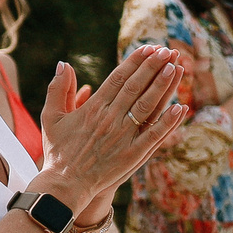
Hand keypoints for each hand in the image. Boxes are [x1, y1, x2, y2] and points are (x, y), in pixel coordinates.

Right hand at [35, 45, 189, 208]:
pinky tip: (181, 108)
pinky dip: (168, 122)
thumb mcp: (51, 117)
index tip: (149, 48)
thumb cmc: (58, 150)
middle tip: (168, 51)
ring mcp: (123, 137)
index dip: (135, 62)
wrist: (64, 184)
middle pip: (135, 88)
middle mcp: (109, 119)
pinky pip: (154, 135)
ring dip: (163, 86)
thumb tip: (63, 63)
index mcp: (92, 108)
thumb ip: (58, 89)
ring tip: (176, 68)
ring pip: (147, 107)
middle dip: (153, 67)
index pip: (118, 79)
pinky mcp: (133, 155)